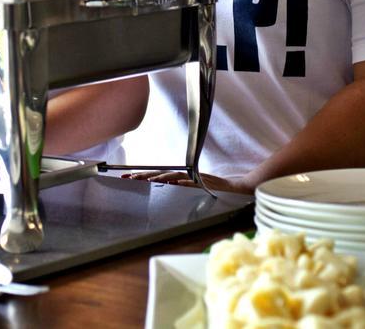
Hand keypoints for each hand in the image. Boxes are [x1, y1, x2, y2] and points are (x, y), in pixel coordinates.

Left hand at [120, 170, 252, 193]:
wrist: (236, 188)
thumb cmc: (215, 190)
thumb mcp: (194, 190)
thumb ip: (181, 188)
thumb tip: (166, 188)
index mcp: (182, 177)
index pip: (160, 175)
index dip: (144, 176)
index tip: (129, 177)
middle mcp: (187, 175)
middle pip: (163, 174)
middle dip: (145, 176)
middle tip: (129, 178)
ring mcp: (195, 178)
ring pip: (174, 176)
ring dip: (160, 178)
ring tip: (146, 181)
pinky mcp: (204, 183)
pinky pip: (192, 183)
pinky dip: (183, 183)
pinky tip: (174, 183)